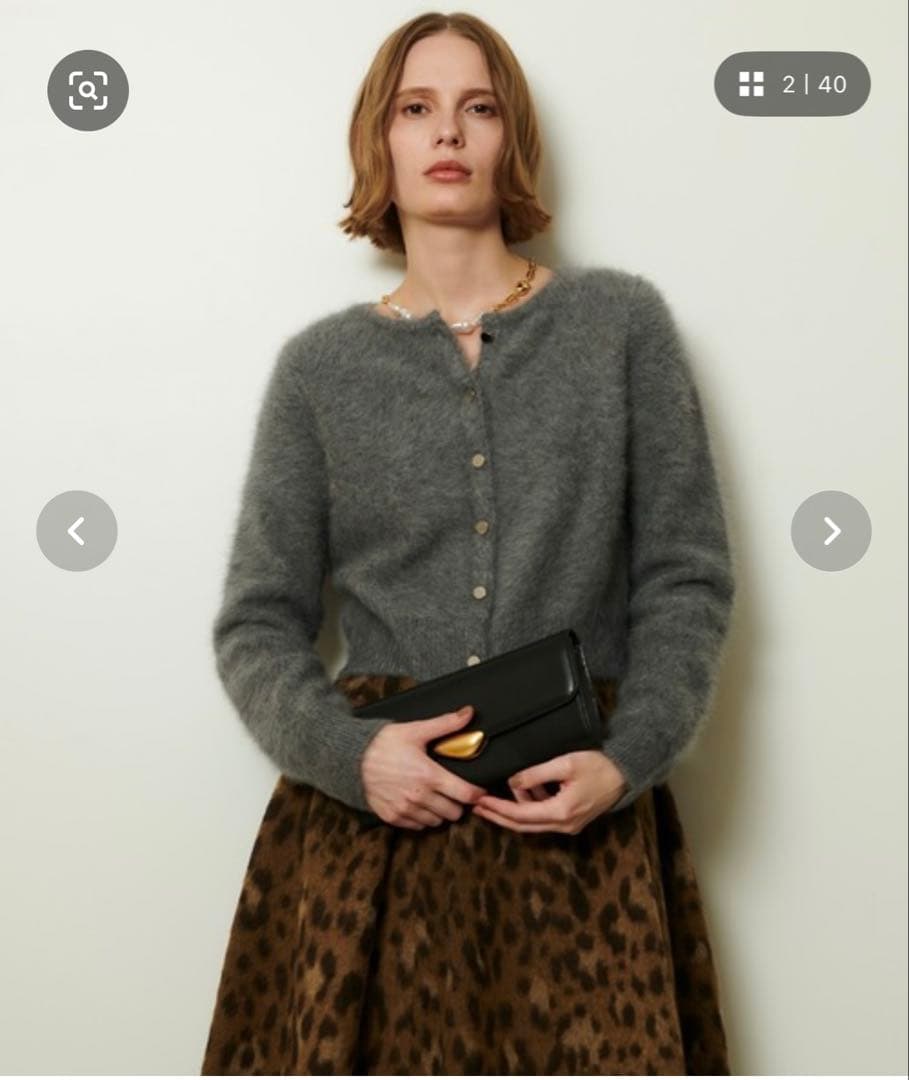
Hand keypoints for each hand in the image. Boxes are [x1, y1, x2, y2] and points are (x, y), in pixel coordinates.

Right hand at [361, 704, 486, 828]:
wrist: (351, 758)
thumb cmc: (384, 742)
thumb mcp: (416, 730)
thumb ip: (445, 724)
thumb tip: (468, 713)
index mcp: (430, 775)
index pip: (466, 795)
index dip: (476, 793)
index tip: (477, 789)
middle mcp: (420, 796)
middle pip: (454, 813)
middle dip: (457, 802)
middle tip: (452, 791)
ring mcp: (405, 809)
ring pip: (436, 821)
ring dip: (439, 811)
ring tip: (435, 797)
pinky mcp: (392, 817)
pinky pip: (417, 826)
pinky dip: (422, 818)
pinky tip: (418, 803)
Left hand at [471, 750, 628, 833]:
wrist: (626, 774)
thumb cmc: (598, 765)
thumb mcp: (566, 763)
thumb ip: (536, 773)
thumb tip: (512, 781)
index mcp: (560, 812)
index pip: (520, 815)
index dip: (497, 808)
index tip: (479, 801)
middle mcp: (563, 825)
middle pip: (522, 825)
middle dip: (498, 815)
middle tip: (476, 807)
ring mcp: (568, 825)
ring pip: (532, 822)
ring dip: (514, 809)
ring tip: (497, 794)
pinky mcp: (571, 819)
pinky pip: (543, 816)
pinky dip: (530, 805)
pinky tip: (524, 790)